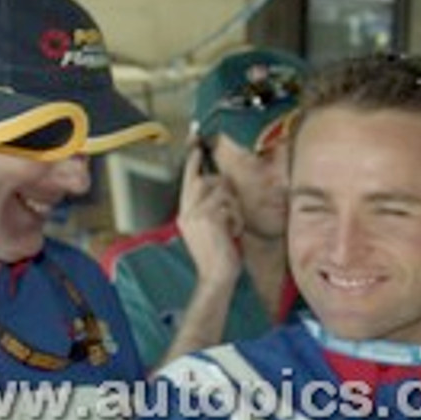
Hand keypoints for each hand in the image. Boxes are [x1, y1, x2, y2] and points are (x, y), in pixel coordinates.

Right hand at [175, 142, 241, 284]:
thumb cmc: (217, 255)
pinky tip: (234, 232)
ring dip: (233, 206)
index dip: (193, 162)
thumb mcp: (209, 230)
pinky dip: (236, 217)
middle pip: (204, 180)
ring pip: (220, 191)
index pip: (187, 182)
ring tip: (233, 225)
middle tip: (230, 204)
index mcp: (184, 215)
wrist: (216, 277)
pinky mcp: (208, 218)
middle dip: (222, 186)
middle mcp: (186, 212)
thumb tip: (222, 188)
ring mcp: (195, 214)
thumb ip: (209, 209)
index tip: (195, 143)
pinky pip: (228, 204)